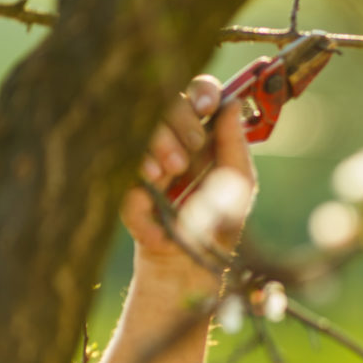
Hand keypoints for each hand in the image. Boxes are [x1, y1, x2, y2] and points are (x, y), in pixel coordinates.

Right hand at [120, 76, 255, 266]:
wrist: (193, 270)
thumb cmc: (218, 223)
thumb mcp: (238, 184)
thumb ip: (235, 145)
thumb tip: (232, 103)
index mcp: (199, 137)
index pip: (195, 96)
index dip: (199, 93)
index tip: (207, 106)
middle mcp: (169, 143)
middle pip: (163, 104)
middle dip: (179, 122)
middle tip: (192, 147)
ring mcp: (143, 164)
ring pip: (138, 129)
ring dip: (157, 144)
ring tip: (171, 171)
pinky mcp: (124, 192)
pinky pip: (123, 175)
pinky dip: (140, 188)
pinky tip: (156, 199)